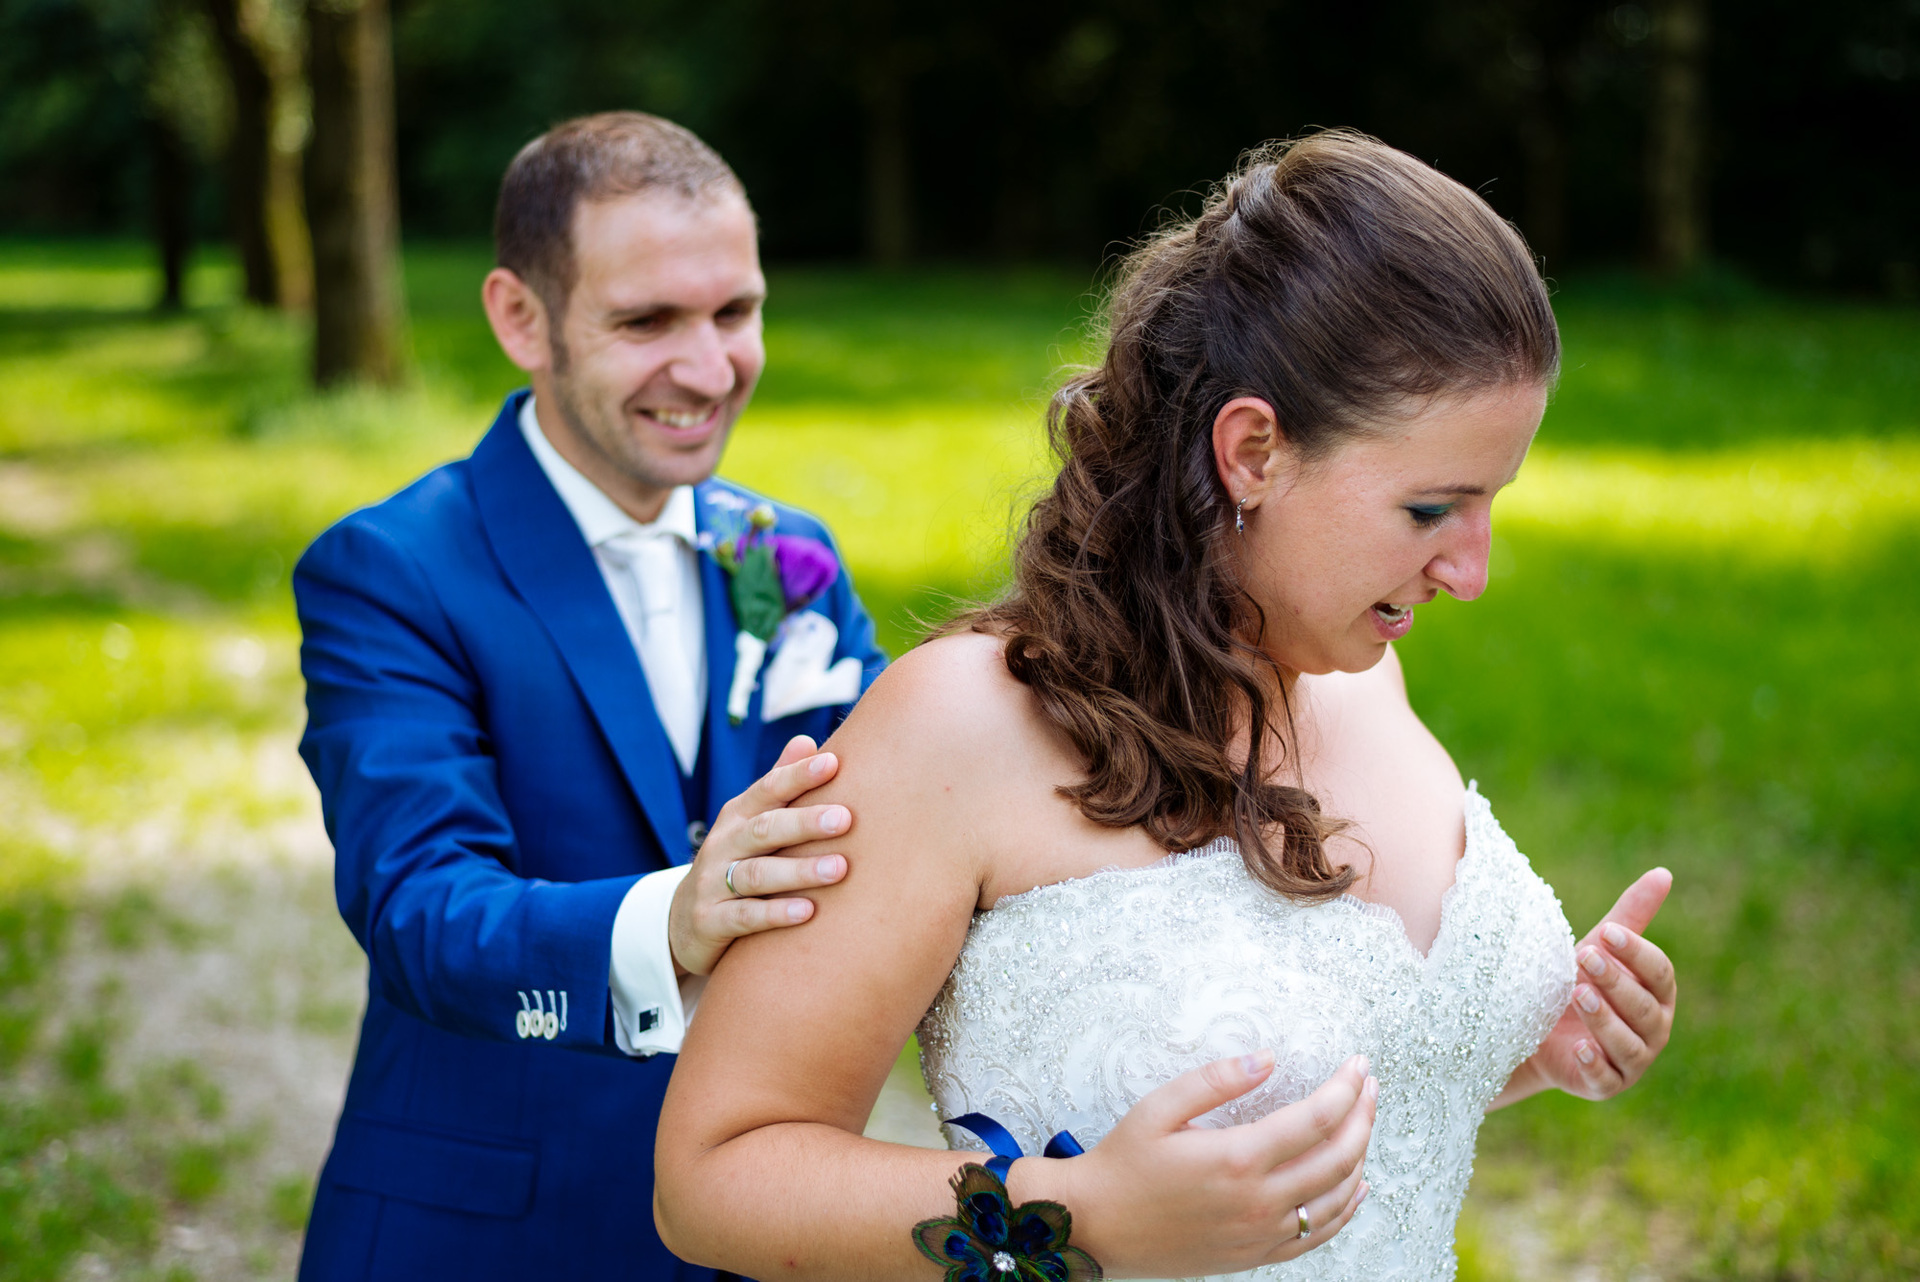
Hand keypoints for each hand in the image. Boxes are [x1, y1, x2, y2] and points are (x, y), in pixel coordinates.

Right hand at [667, 735, 851, 977]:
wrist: (682, 922)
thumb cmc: (734, 862)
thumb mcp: (749, 823)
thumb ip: (777, 786)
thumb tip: (807, 741)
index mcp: (737, 816)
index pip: (768, 790)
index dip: (797, 776)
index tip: (833, 763)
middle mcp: (722, 845)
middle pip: (764, 829)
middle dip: (804, 822)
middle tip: (844, 818)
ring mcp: (712, 883)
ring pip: (757, 874)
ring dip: (798, 871)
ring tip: (839, 869)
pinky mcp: (709, 921)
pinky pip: (744, 916)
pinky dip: (775, 913)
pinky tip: (808, 912)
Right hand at [1024, 1051, 1376, 1275]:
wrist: (1095, 1226)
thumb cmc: (1122, 1164)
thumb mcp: (1158, 1108)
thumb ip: (1216, 1080)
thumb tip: (1266, 1058)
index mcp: (1237, 1158)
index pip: (1317, 1118)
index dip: (1345, 1087)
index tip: (1357, 1064)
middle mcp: (1258, 1202)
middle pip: (1338, 1157)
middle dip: (1363, 1116)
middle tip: (1370, 1086)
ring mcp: (1260, 1234)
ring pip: (1336, 1198)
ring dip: (1360, 1157)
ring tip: (1365, 1123)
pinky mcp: (1255, 1256)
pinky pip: (1318, 1236)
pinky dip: (1346, 1209)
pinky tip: (1355, 1186)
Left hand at [1520, 868, 1677, 1101]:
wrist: (1539, 1030)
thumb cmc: (1579, 981)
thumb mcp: (1601, 949)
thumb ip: (1631, 916)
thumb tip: (1663, 873)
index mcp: (1657, 993)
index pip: (1659, 972)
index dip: (1636, 953)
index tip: (1607, 932)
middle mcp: (1653, 1028)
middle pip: (1643, 1006)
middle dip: (1615, 981)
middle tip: (1584, 956)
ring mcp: (1633, 1060)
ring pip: (1627, 1043)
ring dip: (1603, 1018)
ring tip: (1577, 993)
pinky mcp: (1606, 1085)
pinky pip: (1606, 1078)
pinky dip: (1594, 1065)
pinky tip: (1579, 1049)